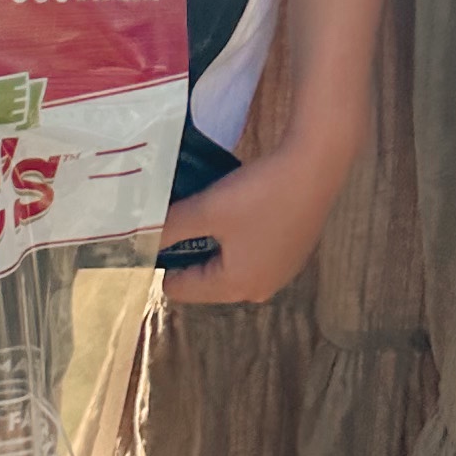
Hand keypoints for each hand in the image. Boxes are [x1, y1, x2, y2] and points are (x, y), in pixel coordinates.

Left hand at [156, 137, 349, 306]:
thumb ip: (168, 227)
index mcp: (236, 287)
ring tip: (213, 209)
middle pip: (206, 280)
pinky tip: (244, 208)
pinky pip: (253, 253)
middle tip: (186, 215)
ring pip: (230, 265)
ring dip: (217, 242)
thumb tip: (139, 237)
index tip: (164, 228)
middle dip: (192, 250)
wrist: (316, 166)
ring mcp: (282, 272)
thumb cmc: (259, 193)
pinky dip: (241, 237)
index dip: (165, 260)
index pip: (180, 289)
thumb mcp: (206, 209)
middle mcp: (260, 289)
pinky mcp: (294, 252)